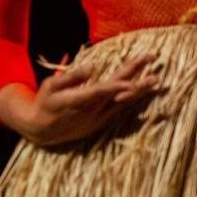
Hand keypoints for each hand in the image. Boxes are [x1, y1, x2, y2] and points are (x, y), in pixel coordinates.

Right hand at [0, 53, 159, 146]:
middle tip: (152, 65)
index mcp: (75, 101)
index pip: (99, 93)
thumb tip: (92, 66)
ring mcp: (96, 119)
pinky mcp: (99, 124)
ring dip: (139, 91)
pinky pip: (119, 111)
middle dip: (135, 79)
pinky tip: (143, 91)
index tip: (130, 82)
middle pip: (116, 94)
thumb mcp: (49, 86)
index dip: (115, 88)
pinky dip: (132, 101)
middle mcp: (89, 112)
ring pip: (122, 104)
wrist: (41, 131)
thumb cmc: (45, 103)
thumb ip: (70, 77)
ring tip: (155, 80)